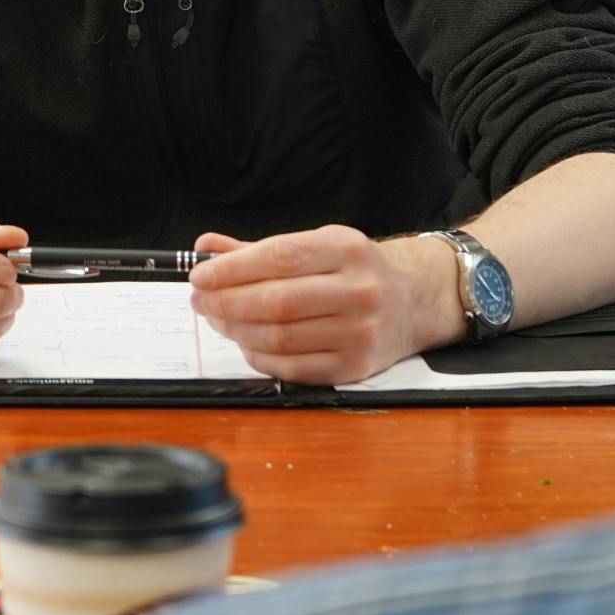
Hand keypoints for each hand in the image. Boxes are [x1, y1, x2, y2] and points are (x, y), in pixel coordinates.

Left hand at [189, 225, 462, 383]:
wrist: (414, 300)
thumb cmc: (356, 270)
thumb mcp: (317, 245)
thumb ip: (258, 249)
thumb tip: (205, 248)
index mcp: (346, 249)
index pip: (278, 257)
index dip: (231, 269)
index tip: (200, 276)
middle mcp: (358, 290)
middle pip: (276, 301)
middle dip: (226, 303)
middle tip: (202, 301)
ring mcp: (360, 332)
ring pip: (280, 337)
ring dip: (237, 331)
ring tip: (220, 321)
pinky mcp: (356, 367)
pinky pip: (293, 368)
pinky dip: (259, 357)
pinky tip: (246, 343)